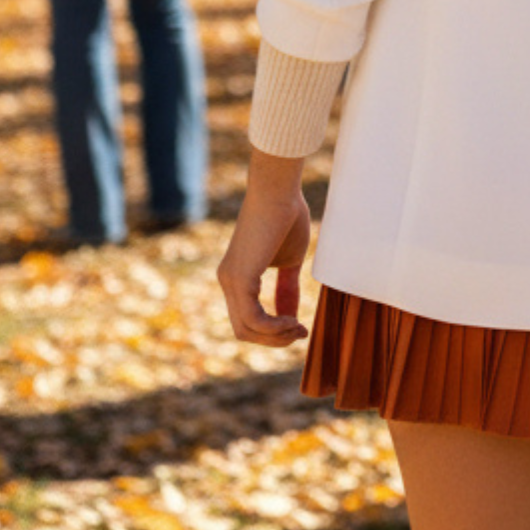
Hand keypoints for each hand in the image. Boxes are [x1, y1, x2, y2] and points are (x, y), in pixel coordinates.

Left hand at [217, 155, 311, 346]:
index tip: (301, 326)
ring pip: (246, 330)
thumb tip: (291, 314)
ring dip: (276, 337)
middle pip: (244, 331)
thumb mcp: (290, 260)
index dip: (274, 330)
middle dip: (275, 339)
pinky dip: (274, 327)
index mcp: (237, 276)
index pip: (248, 318)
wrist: (279, 191)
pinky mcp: (239, 279)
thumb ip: (287, 286)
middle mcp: (227, 281)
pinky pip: (252, 319)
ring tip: (299, 328)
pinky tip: (293, 320)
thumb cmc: (287, 216)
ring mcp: (230, 281)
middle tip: (301, 332)